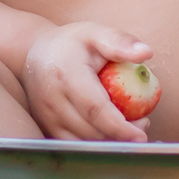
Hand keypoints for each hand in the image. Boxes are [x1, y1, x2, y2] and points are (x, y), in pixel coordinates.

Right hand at [21, 22, 153, 141]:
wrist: (32, 53)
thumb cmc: (71, 43)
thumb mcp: (95, 33)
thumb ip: (120, 42)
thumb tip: (146, 53)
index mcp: (67, 75)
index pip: (94, 109)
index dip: (119, 126)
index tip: (141, 136)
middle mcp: (53, 100)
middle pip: (90, 130)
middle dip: (121, 135)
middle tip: (144, 124)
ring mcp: (46, 116)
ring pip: (82, 142)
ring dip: (110, 141)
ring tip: (131, 127)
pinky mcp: (46, 127)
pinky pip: (74, 144)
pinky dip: (95, 143)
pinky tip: (110, 132)